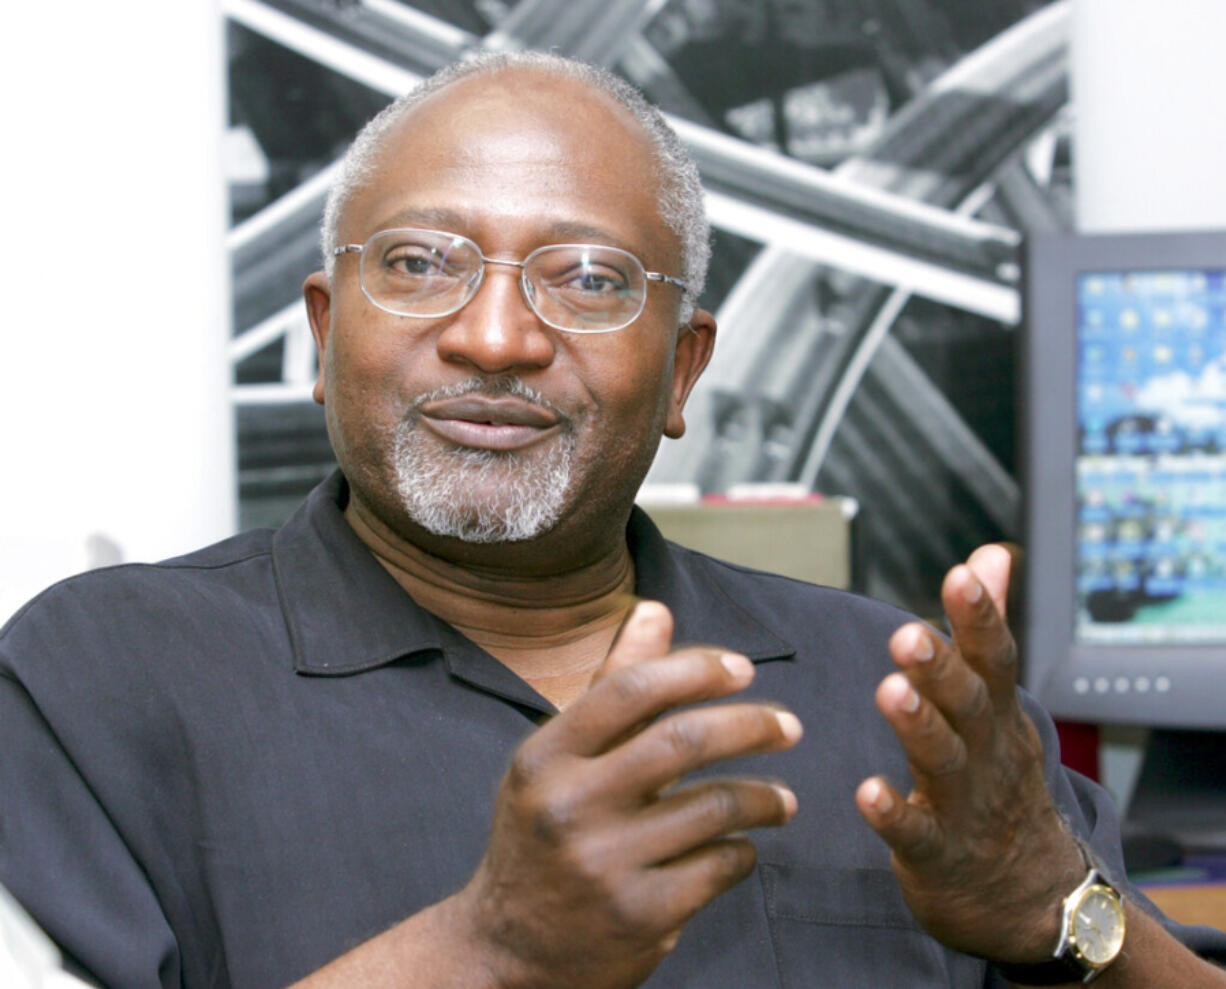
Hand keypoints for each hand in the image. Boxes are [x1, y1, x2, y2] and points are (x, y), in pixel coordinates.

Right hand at [454, 601, 801, 988]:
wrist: (506, 948)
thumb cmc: (541, 833)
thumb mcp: (558, 757)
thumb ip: (612, 685)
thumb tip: (656, 610)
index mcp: (545, 756)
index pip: (631, 689)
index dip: (697, 668)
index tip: (743, 669)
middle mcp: (569, 805)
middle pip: (683, 741)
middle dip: (752, 726)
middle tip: (789, 727)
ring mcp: (604, 865)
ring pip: (715, 806)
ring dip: (764, 797)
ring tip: (780, 799)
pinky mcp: (640, 917)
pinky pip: (720, 866)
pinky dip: (745, 851)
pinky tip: (743, 846)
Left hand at [855, 545, 1084, 963]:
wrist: (1033, 897)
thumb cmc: (1001, 782)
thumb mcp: (1001, 705)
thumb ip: (985, 630)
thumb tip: (990, 554)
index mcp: (997, 715)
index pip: (994, 659)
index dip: (981, 617)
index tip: (961, 574)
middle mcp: (986, 755)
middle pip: (969, 706)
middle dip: (941, 668)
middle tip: (908, 634)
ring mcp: (964, 807)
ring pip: (944, 762)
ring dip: (918, 726)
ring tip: (890, 691)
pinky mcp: (937, 854)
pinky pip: (916, 834)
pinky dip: (893, 814)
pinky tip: (867, 792)